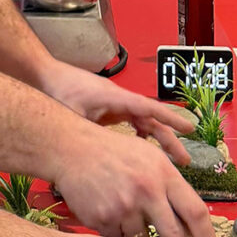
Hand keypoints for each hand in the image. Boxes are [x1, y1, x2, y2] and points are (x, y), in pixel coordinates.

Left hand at [44, 60, 194, 162]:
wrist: (46, 75)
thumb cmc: (59, 90)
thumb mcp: (73, 114)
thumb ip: (89, 134)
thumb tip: (98, 159)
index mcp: (115, 98)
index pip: (149, 108)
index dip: (171, 119)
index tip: (189, 129)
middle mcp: (120, 100)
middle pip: (151, 119)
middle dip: (169, 139)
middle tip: (184, 160)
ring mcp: (115, 104)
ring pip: (143, 122)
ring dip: (157, 139)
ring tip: (168, 161)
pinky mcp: (108, 109)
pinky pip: (132, 122)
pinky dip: (140, 136)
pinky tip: (140, 150)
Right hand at [51, 121, 217, 236]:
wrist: (73, 149)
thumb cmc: (115, 152)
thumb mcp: (150, 157)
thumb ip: (170, 186)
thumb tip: (190, 225)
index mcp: (163, 174)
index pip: (195, 212)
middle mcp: (147, 191)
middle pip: (176, 236)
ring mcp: (123, 206)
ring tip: (127, 214)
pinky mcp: (103, 219)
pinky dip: (120, 236)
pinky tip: (111, 215)